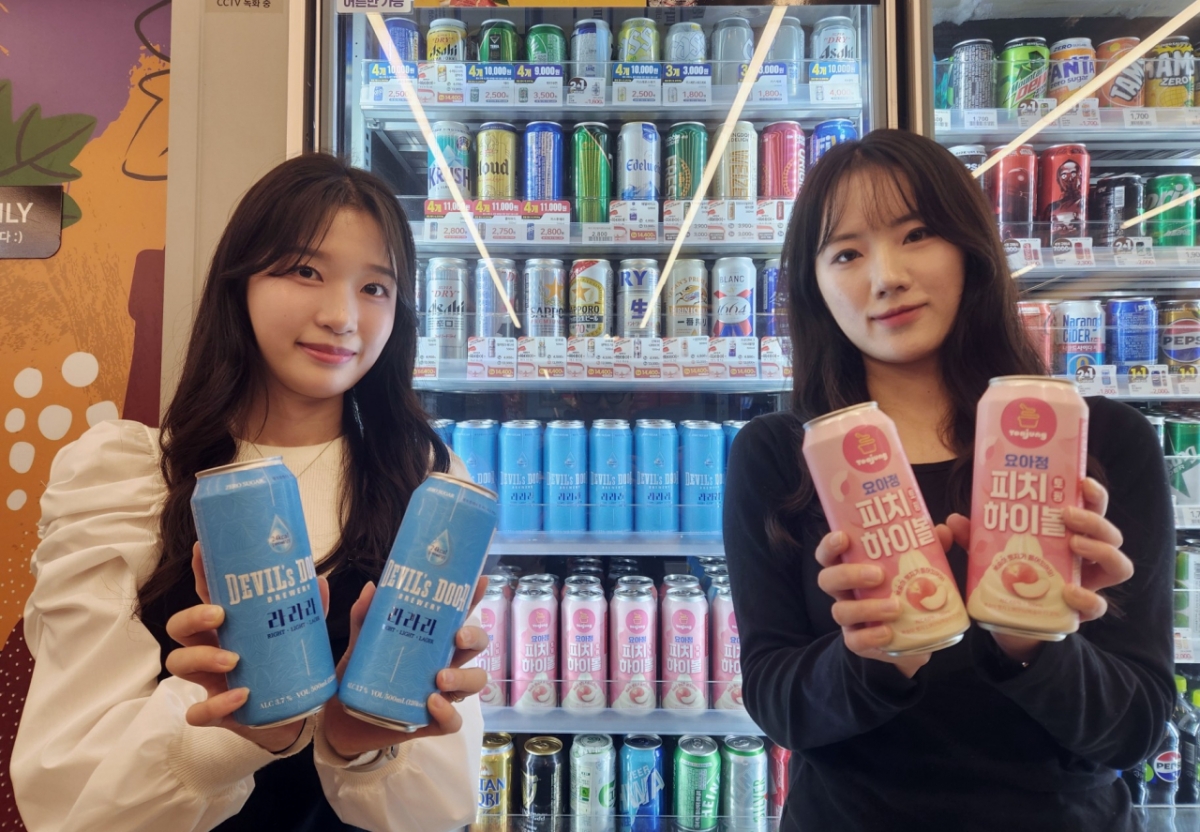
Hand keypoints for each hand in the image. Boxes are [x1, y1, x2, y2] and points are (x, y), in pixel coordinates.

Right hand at [165, 543, 330, 752]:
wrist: (304, 716)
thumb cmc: (296, 668)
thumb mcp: (308, 635)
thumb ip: (313, 609)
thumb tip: (319, 580)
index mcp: (232, 626)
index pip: (208, 595)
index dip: (200, 573)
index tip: (201, 550)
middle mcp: (212, 649)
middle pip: (180, 627)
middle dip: (192, 617)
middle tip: (220, 615)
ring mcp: (211, 681)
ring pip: (179, 664)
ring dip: (201, 658)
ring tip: (234, 659)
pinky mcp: (218, 713)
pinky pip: (199, 711)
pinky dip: (216, 704)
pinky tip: (242, 695)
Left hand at [321, 577, 489, 760]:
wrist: (342, 719)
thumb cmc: (359, 676)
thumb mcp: (360, 645)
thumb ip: (364, 618)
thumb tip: (372, 588)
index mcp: (430, 640)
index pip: (458, 615)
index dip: (472, 598)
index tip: (480, 581)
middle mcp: (442, 663)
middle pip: (475, 647)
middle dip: (474, 637)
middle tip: (458, 637)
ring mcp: (441, 693)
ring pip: (474, 682)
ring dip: (463, 677)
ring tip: (440, 678)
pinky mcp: (432, 721)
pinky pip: (453, 721)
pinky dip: (448, 712)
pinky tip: (433, 703)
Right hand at [815, 530, 930, 677]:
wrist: (914, 638)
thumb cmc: (909, 593)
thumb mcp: (918, 568)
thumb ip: (928, 548)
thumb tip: (945, 530)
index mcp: (852, 569)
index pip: (829, 554)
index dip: (829, 545)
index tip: (844, 538)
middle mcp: (845, 593)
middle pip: (827, 580)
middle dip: (848, 574)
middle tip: (878, 574)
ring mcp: (850, 619)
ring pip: (841, 611)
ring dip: (867, 607)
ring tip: (895, 607)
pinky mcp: (859, 642)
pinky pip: (856, 641)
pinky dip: (871, 636)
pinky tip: (888, 632)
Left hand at [939, 477, 1132, 662]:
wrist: (1010, 622)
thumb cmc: (1007, 576)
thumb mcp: (988, 552)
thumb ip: (973, 537)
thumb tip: (953, 520)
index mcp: (1070, 535)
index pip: (1093, 509)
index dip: (1094, 494)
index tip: (1081, 481)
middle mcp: (1087, 558)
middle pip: (1111, 533)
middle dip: (1095, 520)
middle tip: (1066, 515)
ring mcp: (1090, 584)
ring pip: (1119, 565)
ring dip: (1100, 550)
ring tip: (1073, 544)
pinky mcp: (1083, 612)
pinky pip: (1099, 606)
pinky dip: (1088, 598)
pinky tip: (1069, 591)